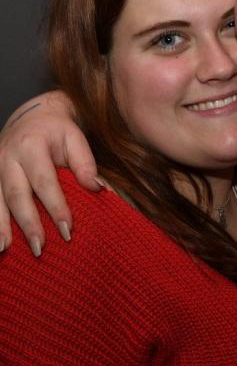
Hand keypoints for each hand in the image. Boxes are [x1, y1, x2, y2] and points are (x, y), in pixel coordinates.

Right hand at [0, 91, 98, 254]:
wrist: (32, 115)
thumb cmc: (58, 131)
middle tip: (41, 248)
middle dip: (29, 223)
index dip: (55, 206)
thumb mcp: (76, 139)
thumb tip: (97, 188)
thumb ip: (85, 163)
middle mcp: (7, 157)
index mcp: (32, 146)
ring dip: (1, 227)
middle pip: (17, 195)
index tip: (68, 229)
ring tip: (6, 250)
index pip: (45, 181)